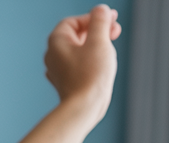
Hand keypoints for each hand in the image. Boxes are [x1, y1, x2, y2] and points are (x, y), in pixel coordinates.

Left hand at [45, 4, 120, 123]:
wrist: (84, 108)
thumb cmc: (90, 74)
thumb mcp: (99, 41)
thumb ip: (100, 22)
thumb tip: (101, 9)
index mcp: (56, 42)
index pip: (74, 21)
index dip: (93, 18)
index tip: (111, 19)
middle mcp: (53, 55)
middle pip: (76, 35)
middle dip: (97, 30)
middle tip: (116, 31)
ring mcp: (58, 70)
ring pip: (79, 50)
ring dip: (96, 44)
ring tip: (112, 47)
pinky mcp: (66, 82)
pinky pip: (79, 64)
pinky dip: (91, 59)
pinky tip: (103, 63)